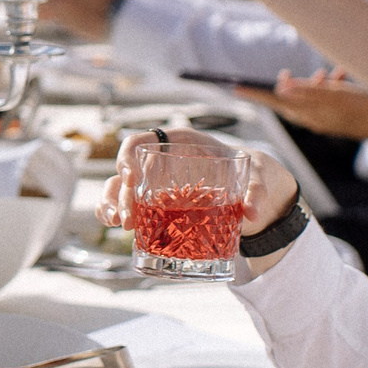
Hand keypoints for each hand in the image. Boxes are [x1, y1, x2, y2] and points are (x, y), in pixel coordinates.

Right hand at [102, 127, 297, 239]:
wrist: (251, 190)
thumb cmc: (250, 174)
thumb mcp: (256, 178)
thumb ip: (255, 192)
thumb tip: (252, 214)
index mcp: (181, 143)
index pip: (142, 140)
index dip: (128, 156)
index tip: (131, 178)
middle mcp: (161, 159)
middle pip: (126, 170)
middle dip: (120, 194)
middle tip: (129, 219)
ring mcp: (155, 181)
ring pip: (118, 186)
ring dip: (111, 204)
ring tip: (119, 224)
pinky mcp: (155, 201)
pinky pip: (127, 203)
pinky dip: (116, 213)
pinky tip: (116, 226)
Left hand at [241, 70, 367, 150]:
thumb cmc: (358, 108)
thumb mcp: (332, 94)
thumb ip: (307, 91)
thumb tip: (281, 90)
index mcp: (306, 113)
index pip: (273, 100)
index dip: (254, 93)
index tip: (234, 88)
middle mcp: (310, 118)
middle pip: (289, 99)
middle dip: (289, 85)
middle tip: (286, 74)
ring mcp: (322, 119)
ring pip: (309, 96)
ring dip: (315, 83)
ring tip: (327, 74)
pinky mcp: (334, 117)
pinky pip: (324, 100)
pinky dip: (329, 87)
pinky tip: (340, 77)